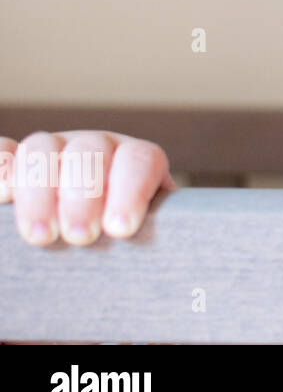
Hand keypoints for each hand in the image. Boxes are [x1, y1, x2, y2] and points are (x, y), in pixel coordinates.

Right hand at [0, 131, 175, 246]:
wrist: (94, 236)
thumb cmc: (121, 243)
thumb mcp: (141, 234)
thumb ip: (150, 231)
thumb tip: (158, 244)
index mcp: (135, 160)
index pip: (139, 160)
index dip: (131, 190)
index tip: (121, 229)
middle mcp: (95, 146)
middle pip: (90, 151)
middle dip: (84, 195)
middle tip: (80, 237)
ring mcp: (54, 149)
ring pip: (42, 148)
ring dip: (40, 191)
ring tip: (41, 236)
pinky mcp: (16, 161)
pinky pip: (4, 152)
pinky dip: (1, 167)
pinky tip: (3, 196)